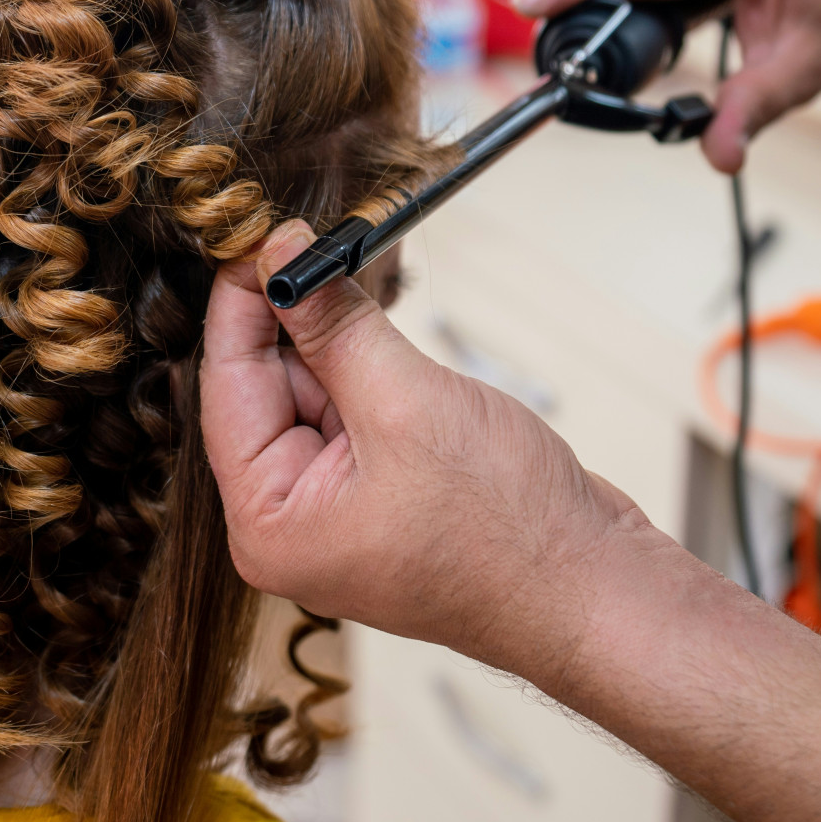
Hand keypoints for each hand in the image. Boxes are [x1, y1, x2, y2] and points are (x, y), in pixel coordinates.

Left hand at [199, 222, 644, 685]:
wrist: (594, 588)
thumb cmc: (506, 533)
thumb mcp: (405, 405)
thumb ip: (334, 327)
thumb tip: (281, 260)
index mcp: (268, 523)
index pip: (227, 388)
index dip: (241, 303)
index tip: (260, 234)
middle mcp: (289, 522)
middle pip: (265, 387)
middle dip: (293, 315)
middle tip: (317, 242)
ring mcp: (336, 508)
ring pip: (314, 391)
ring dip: (338, 337)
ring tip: (364, 289)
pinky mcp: (381, 490)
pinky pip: (354, 409)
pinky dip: (369, 365)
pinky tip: (388, 333)